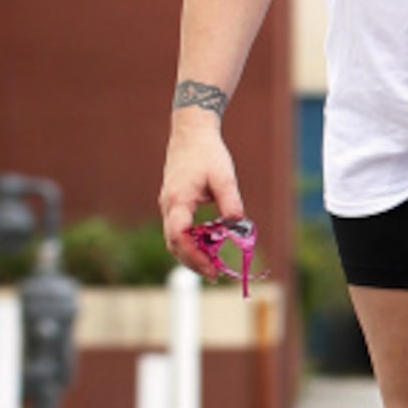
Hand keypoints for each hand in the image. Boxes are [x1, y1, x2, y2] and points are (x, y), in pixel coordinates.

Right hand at [159, 122, 245, 280]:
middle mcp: (168, 206)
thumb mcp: (224, 178)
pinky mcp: (174, 204)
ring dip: (191, 253)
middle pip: (174, 243)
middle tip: (215, 275)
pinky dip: (191, 241)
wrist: (191, 133)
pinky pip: (178, 229)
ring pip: (174, 238)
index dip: (194, 256)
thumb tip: (239, 228)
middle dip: (193, 261)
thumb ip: (231, 203)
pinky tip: (209, 245)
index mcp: (178, 201)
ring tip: (213, 266)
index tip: (212, 269)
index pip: (179, 237)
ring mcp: (168, 205)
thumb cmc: (208, 153)